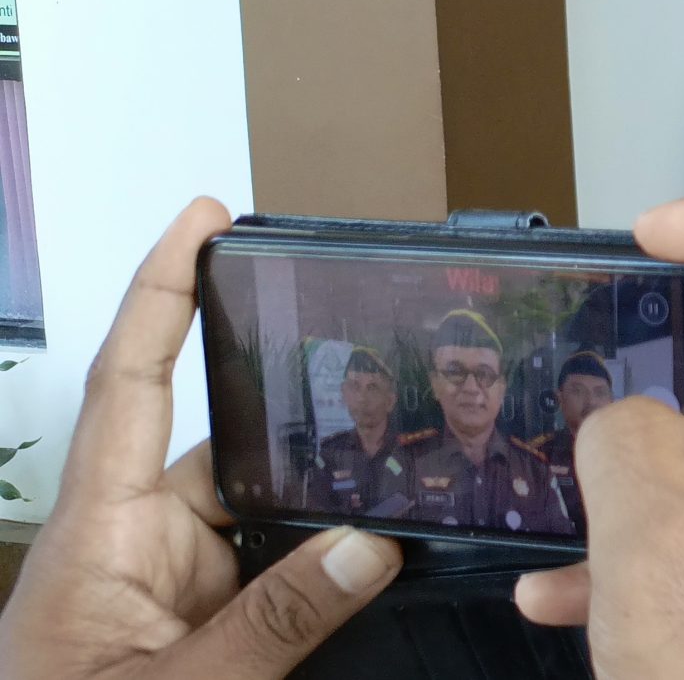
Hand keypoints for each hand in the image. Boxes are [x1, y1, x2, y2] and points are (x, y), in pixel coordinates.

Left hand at [0, 199, 402, 677]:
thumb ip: (269, 627)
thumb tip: (367, 545)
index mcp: (95, 543)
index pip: (132, 387)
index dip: (165, 294)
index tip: (207, 217)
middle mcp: (136, 558)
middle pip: (229, 450)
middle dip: (303, 407)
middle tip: (386, 354)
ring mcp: (177, 602)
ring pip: (275, 522)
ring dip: (336, 503)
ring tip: (417, 468)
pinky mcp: (214, 645)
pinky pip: (288, 582)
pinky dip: (339, 568)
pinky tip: (399, 555)